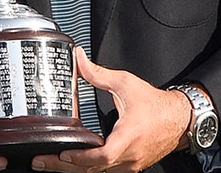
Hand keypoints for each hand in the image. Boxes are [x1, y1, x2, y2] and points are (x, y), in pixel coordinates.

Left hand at [31, 48, 190, 172]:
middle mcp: (130, 155)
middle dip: (64, 167)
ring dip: (74, 170)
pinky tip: (73, 164)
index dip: (80, 158)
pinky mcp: (131, 167)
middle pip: (93, 170)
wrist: (180, 119)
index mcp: (128, 135)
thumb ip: (98, 74)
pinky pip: (106, 172)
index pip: (102, 156)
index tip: (62, 153)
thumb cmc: (155, 104)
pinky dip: (88, 169)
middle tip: (40, 162)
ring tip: (50, 163)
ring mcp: (131, 165)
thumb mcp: (125, 83)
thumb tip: (78, 59)